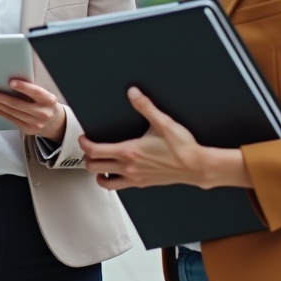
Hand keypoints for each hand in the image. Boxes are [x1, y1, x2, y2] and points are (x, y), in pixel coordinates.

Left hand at [0, 79, 66, 140]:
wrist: (55, 122)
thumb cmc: (45, 103)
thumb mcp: (44, 94)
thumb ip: (32, 88)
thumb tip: (13, 76)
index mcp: (49, 100)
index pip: (35, 92)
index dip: (23, 87)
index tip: (10, 82)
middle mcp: (43, 113)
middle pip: (18, 104)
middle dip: (1, 97)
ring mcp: (35, 123)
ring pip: (11, 112)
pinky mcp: (28, 129)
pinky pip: (10, 119)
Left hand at [79, 87, 250, 190]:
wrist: (196, 166)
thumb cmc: (181, 147)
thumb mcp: (163, 122)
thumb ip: (145, 106)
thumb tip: (133, 92)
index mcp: (129, 152)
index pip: (95, 151)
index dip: (84, 144)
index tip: (83, 138)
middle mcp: (128, 167)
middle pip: (94, 167)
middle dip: (87, 158)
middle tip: (89, 149)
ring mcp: (135, 178)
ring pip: (105, 183)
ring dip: (98, 173)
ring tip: (100, 163)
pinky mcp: (142, 184)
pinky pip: (120, 187)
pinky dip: (112, 180)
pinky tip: (118, 171)